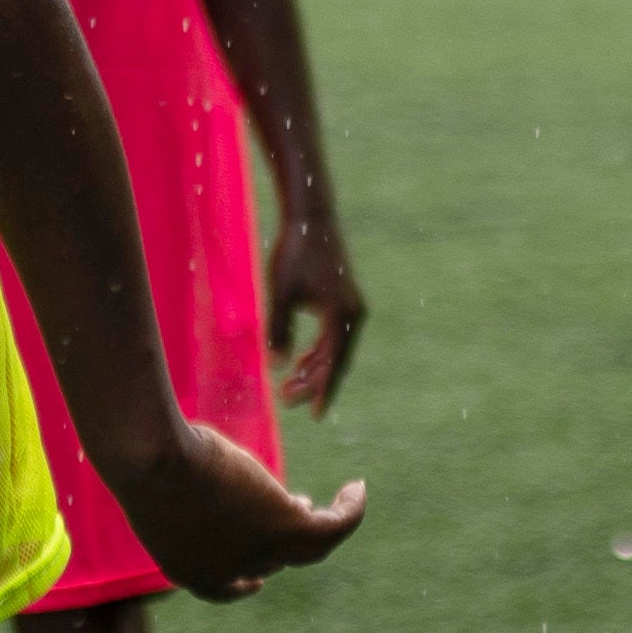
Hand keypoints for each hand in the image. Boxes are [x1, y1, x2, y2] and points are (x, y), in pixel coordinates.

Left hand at [104, 412, 363, 602]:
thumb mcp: (161, 483)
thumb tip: (206, 471)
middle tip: (300, 504)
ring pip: (309, 547)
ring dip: (331, 524)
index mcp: (186, 569)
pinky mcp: (284, 525)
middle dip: (287, 539)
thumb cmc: (142, 459)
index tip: (257, 579)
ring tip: (345, 496)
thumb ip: (183, 492)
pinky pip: (332, 525)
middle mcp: (226, 572)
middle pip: (269, 562)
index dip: (244, 581)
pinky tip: (357, 488)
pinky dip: (350, 510)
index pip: (224, 587)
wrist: (150, 459)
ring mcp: (256, 552)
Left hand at [262, 196, 365, 415]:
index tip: (313, 414)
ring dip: (314, 368)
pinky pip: (334, 335)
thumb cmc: (293, 254)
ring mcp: (351, 306)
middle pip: (335, 360)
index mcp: (340, 316)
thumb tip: (279, 365)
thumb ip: (278, 331)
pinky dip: (319, 350)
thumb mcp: (279, 294)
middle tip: (286, 399)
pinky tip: (302, 360)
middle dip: (312, 383)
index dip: (322, 390)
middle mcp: (352, 314)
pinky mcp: (344, 299)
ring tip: (290, 385)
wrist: (311, 218)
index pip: (332, 363)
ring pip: (335, 349)